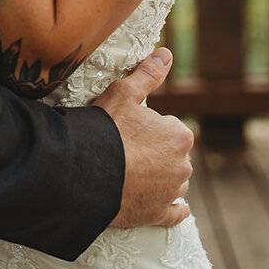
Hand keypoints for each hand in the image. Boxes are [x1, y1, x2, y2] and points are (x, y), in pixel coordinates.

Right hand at [92, 48, 193, 228]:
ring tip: (133, 173)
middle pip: (172, 154)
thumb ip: (148, 73)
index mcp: (180, 136)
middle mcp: (183, 166)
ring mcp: (170, 193)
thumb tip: (166, 53)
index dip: (148, 127)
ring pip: (173, 181)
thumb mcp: (124, 93)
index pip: (169, 127)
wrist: (85, 174)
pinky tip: (175, 208)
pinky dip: (173, 209)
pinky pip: (174, 213)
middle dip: (156, 152)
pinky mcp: (157, 215)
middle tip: (126, 150)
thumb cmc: (105, 131)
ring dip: (161, 178)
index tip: (128, 129)